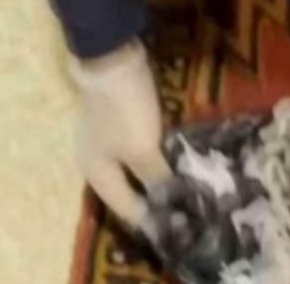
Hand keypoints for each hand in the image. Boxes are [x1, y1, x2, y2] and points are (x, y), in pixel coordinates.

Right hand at [69, 42, 172, 226]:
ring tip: (190, 187)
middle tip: (191, 209)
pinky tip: (179, 158)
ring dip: (161, 177)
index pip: (127, 210)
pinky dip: (159, 156)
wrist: (111, 58)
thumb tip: (174, 206)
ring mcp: (109, 140)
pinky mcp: (122, 121)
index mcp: (98, 175)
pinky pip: (143, 149)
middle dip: (159, 199)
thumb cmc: (123, 111)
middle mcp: (99, 162)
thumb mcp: (142, 149)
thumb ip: (157, 179)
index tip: (183, 229)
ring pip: (138, 168)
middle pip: (130, 190)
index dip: (154, 222)